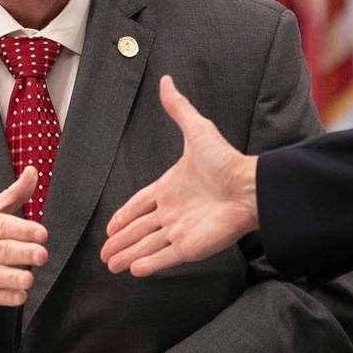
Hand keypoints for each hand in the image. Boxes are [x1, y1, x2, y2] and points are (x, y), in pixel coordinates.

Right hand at [0, 167, 47, 318]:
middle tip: (41, 254)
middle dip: (22, 253)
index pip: (1, 225)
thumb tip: (33, 171)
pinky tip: (19, 296)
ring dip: (13, 278)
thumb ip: (13, 194)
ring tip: (28, 279)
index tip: (41, 232)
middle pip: (1, 250)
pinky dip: (5, 297)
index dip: (22, 229)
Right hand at [101, 75, 259, 275]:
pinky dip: (149, 264)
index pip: (140, 204)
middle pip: (140, 229)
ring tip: (111, 265)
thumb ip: (179, 109)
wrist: (248, 186)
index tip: (110, 226)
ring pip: (147, 246)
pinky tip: (133, 271)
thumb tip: (166, 81)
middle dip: (121, 241)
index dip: (124, 215)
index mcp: (170, 188)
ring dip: (128, 255)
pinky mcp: (189, 247)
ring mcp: (180, 231)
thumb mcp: (197, 130)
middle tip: (103, 253)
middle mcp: (173, 212)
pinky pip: (164, 257)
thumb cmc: (225, 160)